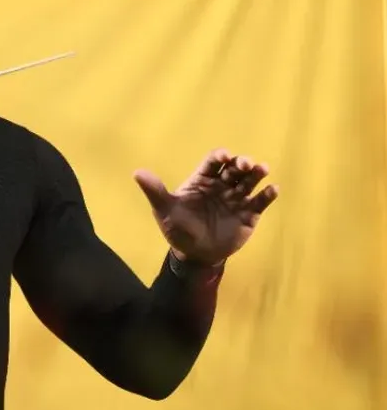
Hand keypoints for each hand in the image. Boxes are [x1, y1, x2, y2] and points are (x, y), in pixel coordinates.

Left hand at [133, 149, 277, 264]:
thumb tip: (137, 173)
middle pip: (234, 169)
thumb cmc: (178, 228)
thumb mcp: (164, 210)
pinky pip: (260, 202)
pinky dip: (267, 195)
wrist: (194, 254)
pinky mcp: (249, 214)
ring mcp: (236, 199)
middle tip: (246, 164)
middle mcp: (221, 185)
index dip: (220, 156)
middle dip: (241, 163)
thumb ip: (155, 191)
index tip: (224, 156)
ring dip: (257, 174)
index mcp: (202, 180)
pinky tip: (273, 190)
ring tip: (262, 169)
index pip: (213, 162)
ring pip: (249, 182)